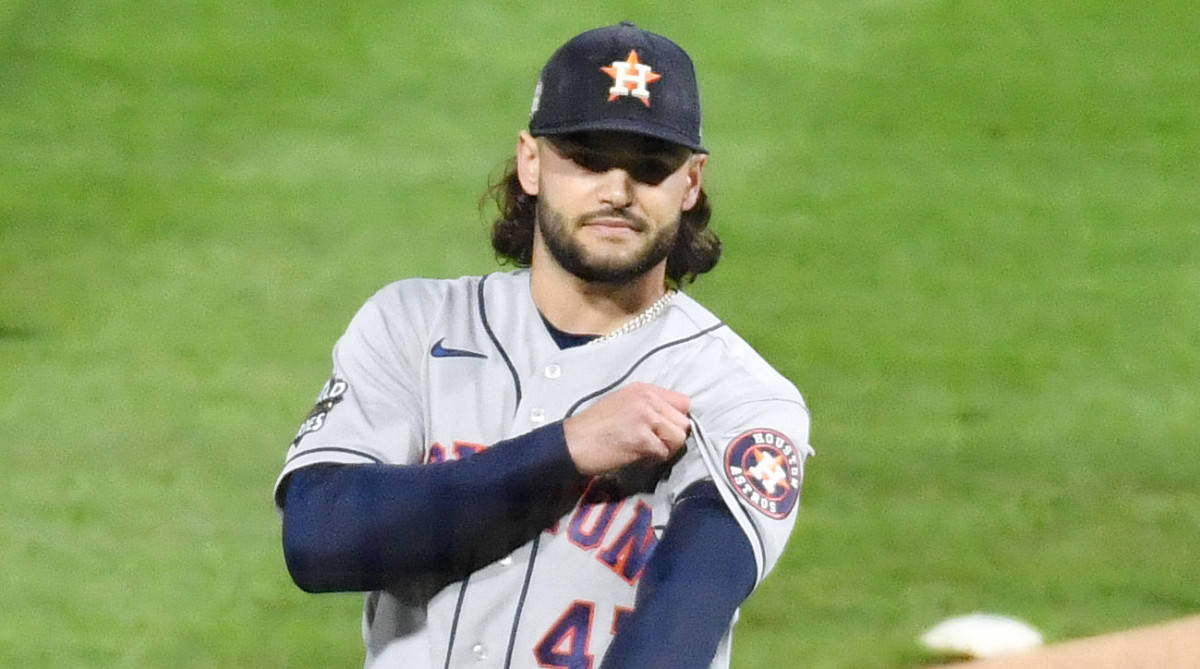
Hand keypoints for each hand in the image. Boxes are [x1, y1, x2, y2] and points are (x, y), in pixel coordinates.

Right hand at [562, 382, 690, 475]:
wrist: (573, 443)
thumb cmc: (594, 427)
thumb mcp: (623, 403)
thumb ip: (649, 406)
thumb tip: (672, 420)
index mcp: (644, 389)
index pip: (683, 402)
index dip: (676, 419)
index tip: (662, 429)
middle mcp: (647, 399)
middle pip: (683, 422)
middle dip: (672, 437)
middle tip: (653, 444)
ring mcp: (645, 418)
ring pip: (678, 438)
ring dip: (665, 449)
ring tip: (645, 450)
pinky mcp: (642, 439)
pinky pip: (663, 453)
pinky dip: (653, 459)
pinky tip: (637, 456)